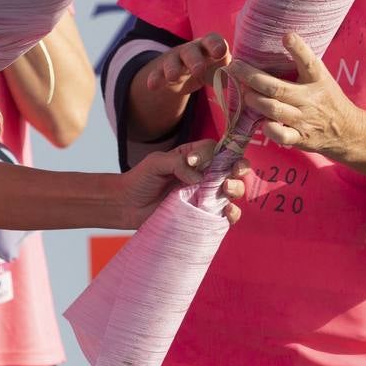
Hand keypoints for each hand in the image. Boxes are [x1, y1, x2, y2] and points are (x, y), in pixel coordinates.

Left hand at [116, 139, 250, 226]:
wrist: (127, 206)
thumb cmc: (140, 180)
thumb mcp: (156, 163)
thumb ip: (177, 163)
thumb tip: (199, 176)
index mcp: (194, 157)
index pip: (216, 149)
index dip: (218, 152)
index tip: (201, 162)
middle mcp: (204, 175)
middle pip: (232, 168)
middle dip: (238, 169)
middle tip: (229, 176)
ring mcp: (205, 196)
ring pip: (233, 190)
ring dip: (236, 189)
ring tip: (225, 190)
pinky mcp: (203, 216)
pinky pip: (225, 215)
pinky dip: (232, 214)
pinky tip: (226, 212)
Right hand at [144, 33, 231, 96]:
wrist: (187, 71)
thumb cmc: (211, 68)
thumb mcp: (221, 70)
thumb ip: (231, 74)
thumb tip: (244, 85)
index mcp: (209, 47)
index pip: (213, 40)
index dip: (216, 45)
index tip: (220, 52)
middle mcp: (192, 50)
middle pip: (191, 51)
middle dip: (195, 60)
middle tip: (198, 70)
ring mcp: (175, 59)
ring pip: (173, 61)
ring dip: (173, 68)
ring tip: (173, 77)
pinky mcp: (162, 70)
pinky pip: (157, 73)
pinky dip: (155, 79)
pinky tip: (152, 86)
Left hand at [228, 33, 365, 159]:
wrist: (348, 131)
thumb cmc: (327, 99)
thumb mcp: (321, 77)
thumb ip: (301, 64)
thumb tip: (276, 40)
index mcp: (318, 80)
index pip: (309, 62)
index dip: (298, 48)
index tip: (286, 35)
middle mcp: (310, 98)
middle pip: (277, 87)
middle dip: (251, 76)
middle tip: (234, 66)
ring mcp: (304, 119)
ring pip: (273, 109)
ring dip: (254, 100)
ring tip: (243, 92)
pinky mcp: (300, 138)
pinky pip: (281, 135)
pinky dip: (268, 129)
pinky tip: (260, 122)